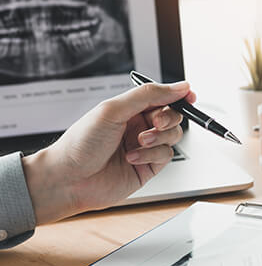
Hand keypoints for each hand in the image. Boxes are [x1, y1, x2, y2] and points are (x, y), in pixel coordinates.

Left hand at [22, 82, 195, 223]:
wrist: (69, 179)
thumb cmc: (81, 143)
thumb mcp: (114, 109)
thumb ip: (149, 95)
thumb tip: (179, 86)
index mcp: (130, 109)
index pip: (162, 97)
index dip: (178, 95)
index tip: (189, 95)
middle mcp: (139, 126)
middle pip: (172, 115)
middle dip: (168, 117)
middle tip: (155, 122)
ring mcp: (145, 147)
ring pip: (173, 135)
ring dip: (160, 137)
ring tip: (140, 141)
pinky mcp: (148, 167)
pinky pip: (166, 155)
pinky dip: (152, 154)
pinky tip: (132, 157)